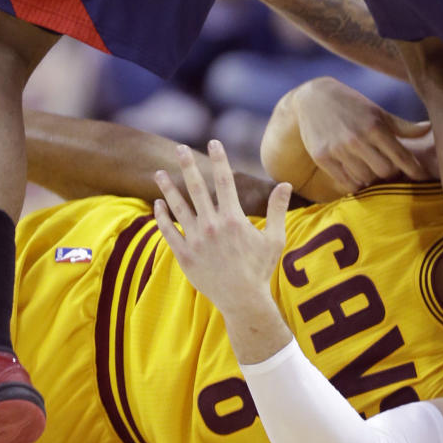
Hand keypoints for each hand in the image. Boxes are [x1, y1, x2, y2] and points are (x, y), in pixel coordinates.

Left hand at [153, 140, 291, 313]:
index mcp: (234, 218)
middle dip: (188, 166)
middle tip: (179, 149)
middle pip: (197, 188)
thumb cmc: (261, 269)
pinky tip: (157, 205)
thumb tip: (285, 184)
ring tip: (158, 173)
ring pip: (178, 207)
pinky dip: (162, 217)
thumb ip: (277, 209)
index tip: (213, 143)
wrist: (243, 300)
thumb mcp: (275, 237)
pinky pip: (169, 231)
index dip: (219, 159)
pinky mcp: (184, 255)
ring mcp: (196, 240)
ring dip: (168, 188)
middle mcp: (212, 225)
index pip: (224, 180)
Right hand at [294, 78, 432, 191]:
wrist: (313, 98)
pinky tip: (358, 175)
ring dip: (372, 179)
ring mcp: (338, 149)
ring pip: (366, 179)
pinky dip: (356, 183)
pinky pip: (347, 182)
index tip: (422, 177)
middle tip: (391, 172)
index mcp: (375, 126)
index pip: (402, 157)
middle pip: (385, 172)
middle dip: (391, 174)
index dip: (415, 170)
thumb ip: (403, 126)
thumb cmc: (353, 105)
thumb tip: (429, 129)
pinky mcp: (323, 157)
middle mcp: (357, 139)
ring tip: (373, 172)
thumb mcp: (378, 112)